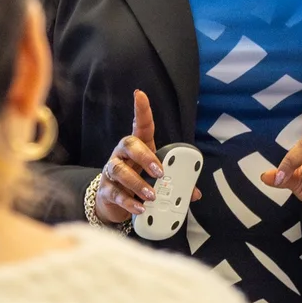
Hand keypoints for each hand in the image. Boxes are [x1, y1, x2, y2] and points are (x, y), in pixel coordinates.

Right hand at [94, 90, 200, 224]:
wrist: (115, 202)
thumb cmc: (139, 182)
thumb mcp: (157, 179)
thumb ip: (176, 183)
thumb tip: (195, 193)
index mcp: (139, 147)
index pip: (140, 125)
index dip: (141, 110)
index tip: (140, 94)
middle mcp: (122, 155)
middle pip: (128, 144)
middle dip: (145, 156)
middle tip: (160, 172)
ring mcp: (112, 171)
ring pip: (120, 169)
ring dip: (137, 183)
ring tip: (151, 196)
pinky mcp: (106, 189)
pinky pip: (115, 193)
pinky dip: (129, 202)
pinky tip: (140, 208)